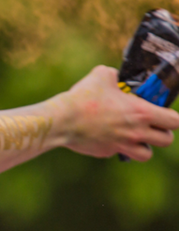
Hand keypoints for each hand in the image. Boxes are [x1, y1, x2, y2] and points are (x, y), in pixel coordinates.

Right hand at [56, 65, 178, 160]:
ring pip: (146, 154)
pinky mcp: (105, 152)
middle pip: (166, 140)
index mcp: (141, 113)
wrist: (62, 120)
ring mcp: (121, 145)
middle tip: (150, 125)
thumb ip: (115, 75)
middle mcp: (136, 132)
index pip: (174, 121)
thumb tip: (116, 77)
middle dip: (161, 133)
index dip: (171, 117)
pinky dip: (116, 147)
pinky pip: (118, 153)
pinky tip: (104, 136)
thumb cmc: (84, 97)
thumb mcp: (102, 75)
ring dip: (143, 146)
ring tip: (133, 137)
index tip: (161, 111)